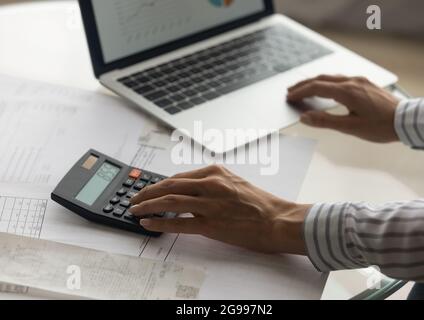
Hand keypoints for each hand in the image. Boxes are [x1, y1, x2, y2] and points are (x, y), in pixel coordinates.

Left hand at [129, 165, 310, 254]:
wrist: (277, 220)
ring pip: (170, 201)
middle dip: (147, 192)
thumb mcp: (235, 182)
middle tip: (134, 198)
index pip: (179, 177)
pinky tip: (148, 223)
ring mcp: (210, 204)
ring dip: (148, 205)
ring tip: (135, 209)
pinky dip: (160, 222)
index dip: (160, 184)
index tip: (149, 189)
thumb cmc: (259, 203)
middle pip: (169, 185)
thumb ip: (212, 183)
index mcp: (216, 172)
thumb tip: (189, 189)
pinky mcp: (211, 224)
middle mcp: (210, 185)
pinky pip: (179, 222)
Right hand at [287, 75, 399, 142]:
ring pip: (331, 78)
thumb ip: (325, 121)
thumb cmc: (381, 126)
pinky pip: (341, 79)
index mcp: (347, 92)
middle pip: (322, 79)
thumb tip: (305, 117)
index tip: (289, 97)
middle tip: (291, 92)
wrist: (406, 121)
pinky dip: (327, 83)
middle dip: (304, 85)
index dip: (301, 92)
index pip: (317, 87)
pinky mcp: (365, 84)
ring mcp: (360, 81)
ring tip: (304, 90)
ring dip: (315, 82)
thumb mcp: (350, 128)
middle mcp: (353, 82)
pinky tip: (325, 89)